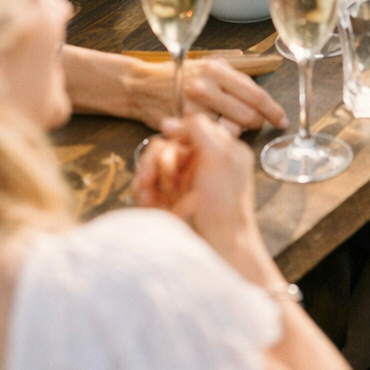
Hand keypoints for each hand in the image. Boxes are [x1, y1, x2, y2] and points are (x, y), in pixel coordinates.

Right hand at [124, 56, 287, 134]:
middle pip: (248, 113)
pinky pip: (212, 136)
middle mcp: (207, 84)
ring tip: (230, 127)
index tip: (281, 120)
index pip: (255, 94)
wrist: (144, 86)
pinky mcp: (184, 121)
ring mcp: (195, 104)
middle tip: (254, 125)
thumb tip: (263, 101)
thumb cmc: (182, 78)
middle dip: (255, 123)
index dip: (272, 110)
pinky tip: (214, 134)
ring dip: (237, 131)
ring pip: (232, 127)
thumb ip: (234, 81)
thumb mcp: (209, 68)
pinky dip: (218, 137)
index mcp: (218, 68)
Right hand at [132, 114, 279, 285]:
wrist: (221, 247)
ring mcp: (183, 185)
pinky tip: (146, 203)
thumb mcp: (220, 155)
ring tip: (146, 195)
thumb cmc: (225, 202)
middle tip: (149, 178)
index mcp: (218, 149)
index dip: (175, 136)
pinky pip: (146, 188)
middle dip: (155, 161)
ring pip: (152, 166)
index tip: (168, 141)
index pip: (187, 130)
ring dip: (146, 178)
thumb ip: (199, 128)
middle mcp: (200, 165)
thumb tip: (168, 122)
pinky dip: (143, 193)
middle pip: (165, 147)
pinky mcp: (168, 204)